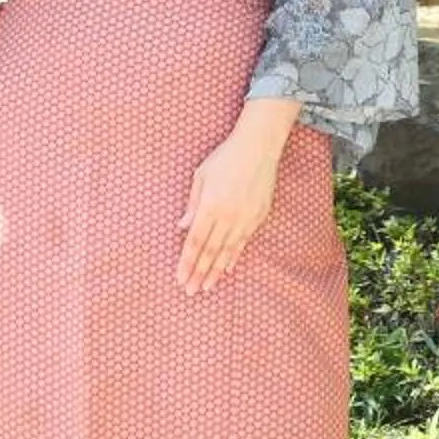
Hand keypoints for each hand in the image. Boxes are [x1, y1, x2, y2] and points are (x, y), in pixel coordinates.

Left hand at [175, 104, 293, 294]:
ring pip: (228, 250)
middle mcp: (227, 215)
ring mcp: (245, 217)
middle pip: (210, 251)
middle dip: (199, 272)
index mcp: (210, 205)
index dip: (187, 262)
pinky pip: (243, 242)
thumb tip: (183, 227)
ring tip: (207, 287)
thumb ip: (192, 204)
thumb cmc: (225, 158)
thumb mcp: (201, 176)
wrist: (258, 147)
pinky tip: (227, 268)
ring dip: (215, 270)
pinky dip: (234, 256)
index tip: (180, 278)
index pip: (195, 241)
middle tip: (191, 291)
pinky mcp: (258, 216)